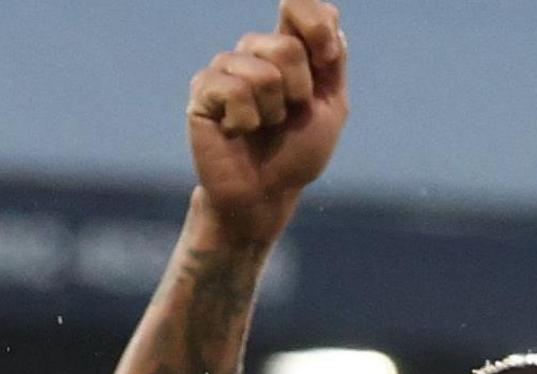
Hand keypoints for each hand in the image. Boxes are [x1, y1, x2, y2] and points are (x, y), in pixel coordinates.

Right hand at [186, 0, 348, 240]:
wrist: (267, 192)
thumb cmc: (298, 151)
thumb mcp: (330, 107)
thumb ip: (333, 63)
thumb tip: (328, 19)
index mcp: (289, 51)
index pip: (299, 7)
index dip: (316, 23)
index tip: (326, 57)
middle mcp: (254, 52)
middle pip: (285, 46)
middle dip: (299, 91)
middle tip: (289, 116)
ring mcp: (226, 69)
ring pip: (262, 72)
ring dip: (274, 111)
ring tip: (264, 126)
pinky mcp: (203, 90)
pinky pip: (234, 90)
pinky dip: (248, 120)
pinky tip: (239, 131)